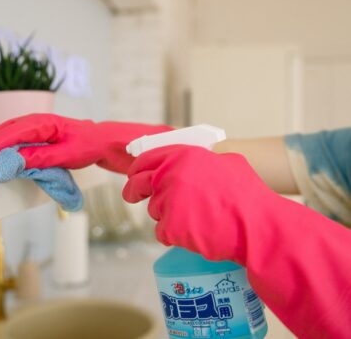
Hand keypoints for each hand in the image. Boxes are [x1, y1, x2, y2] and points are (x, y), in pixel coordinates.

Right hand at [0, 113, 171, 172]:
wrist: (101, 140)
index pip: (14, 134)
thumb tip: (15, 161)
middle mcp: (37, 121)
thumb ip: (41, 157)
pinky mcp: (36, 134)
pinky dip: (0, 144)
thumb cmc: (88, 144)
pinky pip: (13, 137)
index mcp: (45, 123)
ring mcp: (36, 126)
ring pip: (6, 132)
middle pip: (4, 130)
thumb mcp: (68, 155)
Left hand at [123, 145, 350, 338]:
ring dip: (167, 215)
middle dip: (134, 191)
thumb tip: (200, 163)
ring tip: (194, 218)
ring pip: (155, 210)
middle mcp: (171, 175)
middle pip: (139, 183)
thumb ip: (205, 160)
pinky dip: (174, 235)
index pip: (147, 159)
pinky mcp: (170, 226)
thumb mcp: (229, 162)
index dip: (138, 168)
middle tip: (133, 196)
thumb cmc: (248, 195)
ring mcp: (168, 200)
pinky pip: (162, 231)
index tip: (134, 175)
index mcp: (183, 156)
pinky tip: (194, 232)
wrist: (256, 225)